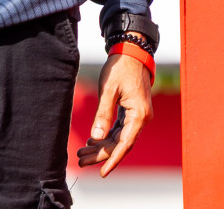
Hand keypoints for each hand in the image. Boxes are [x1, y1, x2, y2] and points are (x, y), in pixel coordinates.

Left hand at [76, 52, 152, 175]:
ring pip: (119, 137)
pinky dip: (106, 135)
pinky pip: (120, 129)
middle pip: (120, 143)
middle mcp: (141, 118)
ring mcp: (138, 115)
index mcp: (139, 115)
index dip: (113, 159)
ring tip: (82, 152)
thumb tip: (96, 137)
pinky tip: (92, 140)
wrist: (132, 52)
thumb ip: (103, 114)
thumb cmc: (120, 68)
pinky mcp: (132, 111)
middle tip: (81, 160)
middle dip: (101, 153)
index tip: (102, 172)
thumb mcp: (108, 90)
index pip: (125, 144)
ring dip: (101, 145)